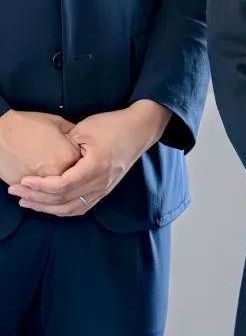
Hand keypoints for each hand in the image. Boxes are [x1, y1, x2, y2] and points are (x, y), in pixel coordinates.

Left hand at [7, 101, 170, 215]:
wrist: (140, 128)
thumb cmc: (113, 125)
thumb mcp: (84, 130)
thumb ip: (64, 147)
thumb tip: (44, 162)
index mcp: (95, 167)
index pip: (62, 186)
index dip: (39, 186)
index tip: (23, 180)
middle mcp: (101, 183)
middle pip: (63, 200)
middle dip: (36, 198)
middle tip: (16, 191)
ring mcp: (105, 189)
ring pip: (72, 209)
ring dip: (47, 208)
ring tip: (27, 201)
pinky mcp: (106, 189)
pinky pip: (82, 207)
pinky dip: (63, 210)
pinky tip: (49, 206)